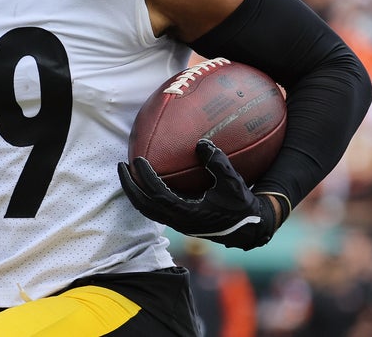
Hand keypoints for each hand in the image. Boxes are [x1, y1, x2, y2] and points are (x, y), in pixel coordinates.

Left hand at [117, 139, 277, 249]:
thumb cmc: (242, 205)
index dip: (145, 177)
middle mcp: (178, 221)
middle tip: (121, 165)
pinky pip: (154, 209)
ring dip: (135, 191)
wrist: (250, 228)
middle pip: (143, 205)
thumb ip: (217, 163)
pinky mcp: (179, 221)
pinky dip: (145, 195)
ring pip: (146, 209)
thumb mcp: (233, 183)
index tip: (137, 159)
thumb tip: (201, 143)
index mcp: (188, 214)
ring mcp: (177, 223)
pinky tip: (145, 180)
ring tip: (127, 171)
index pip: (157, 195)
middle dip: (129, 185)